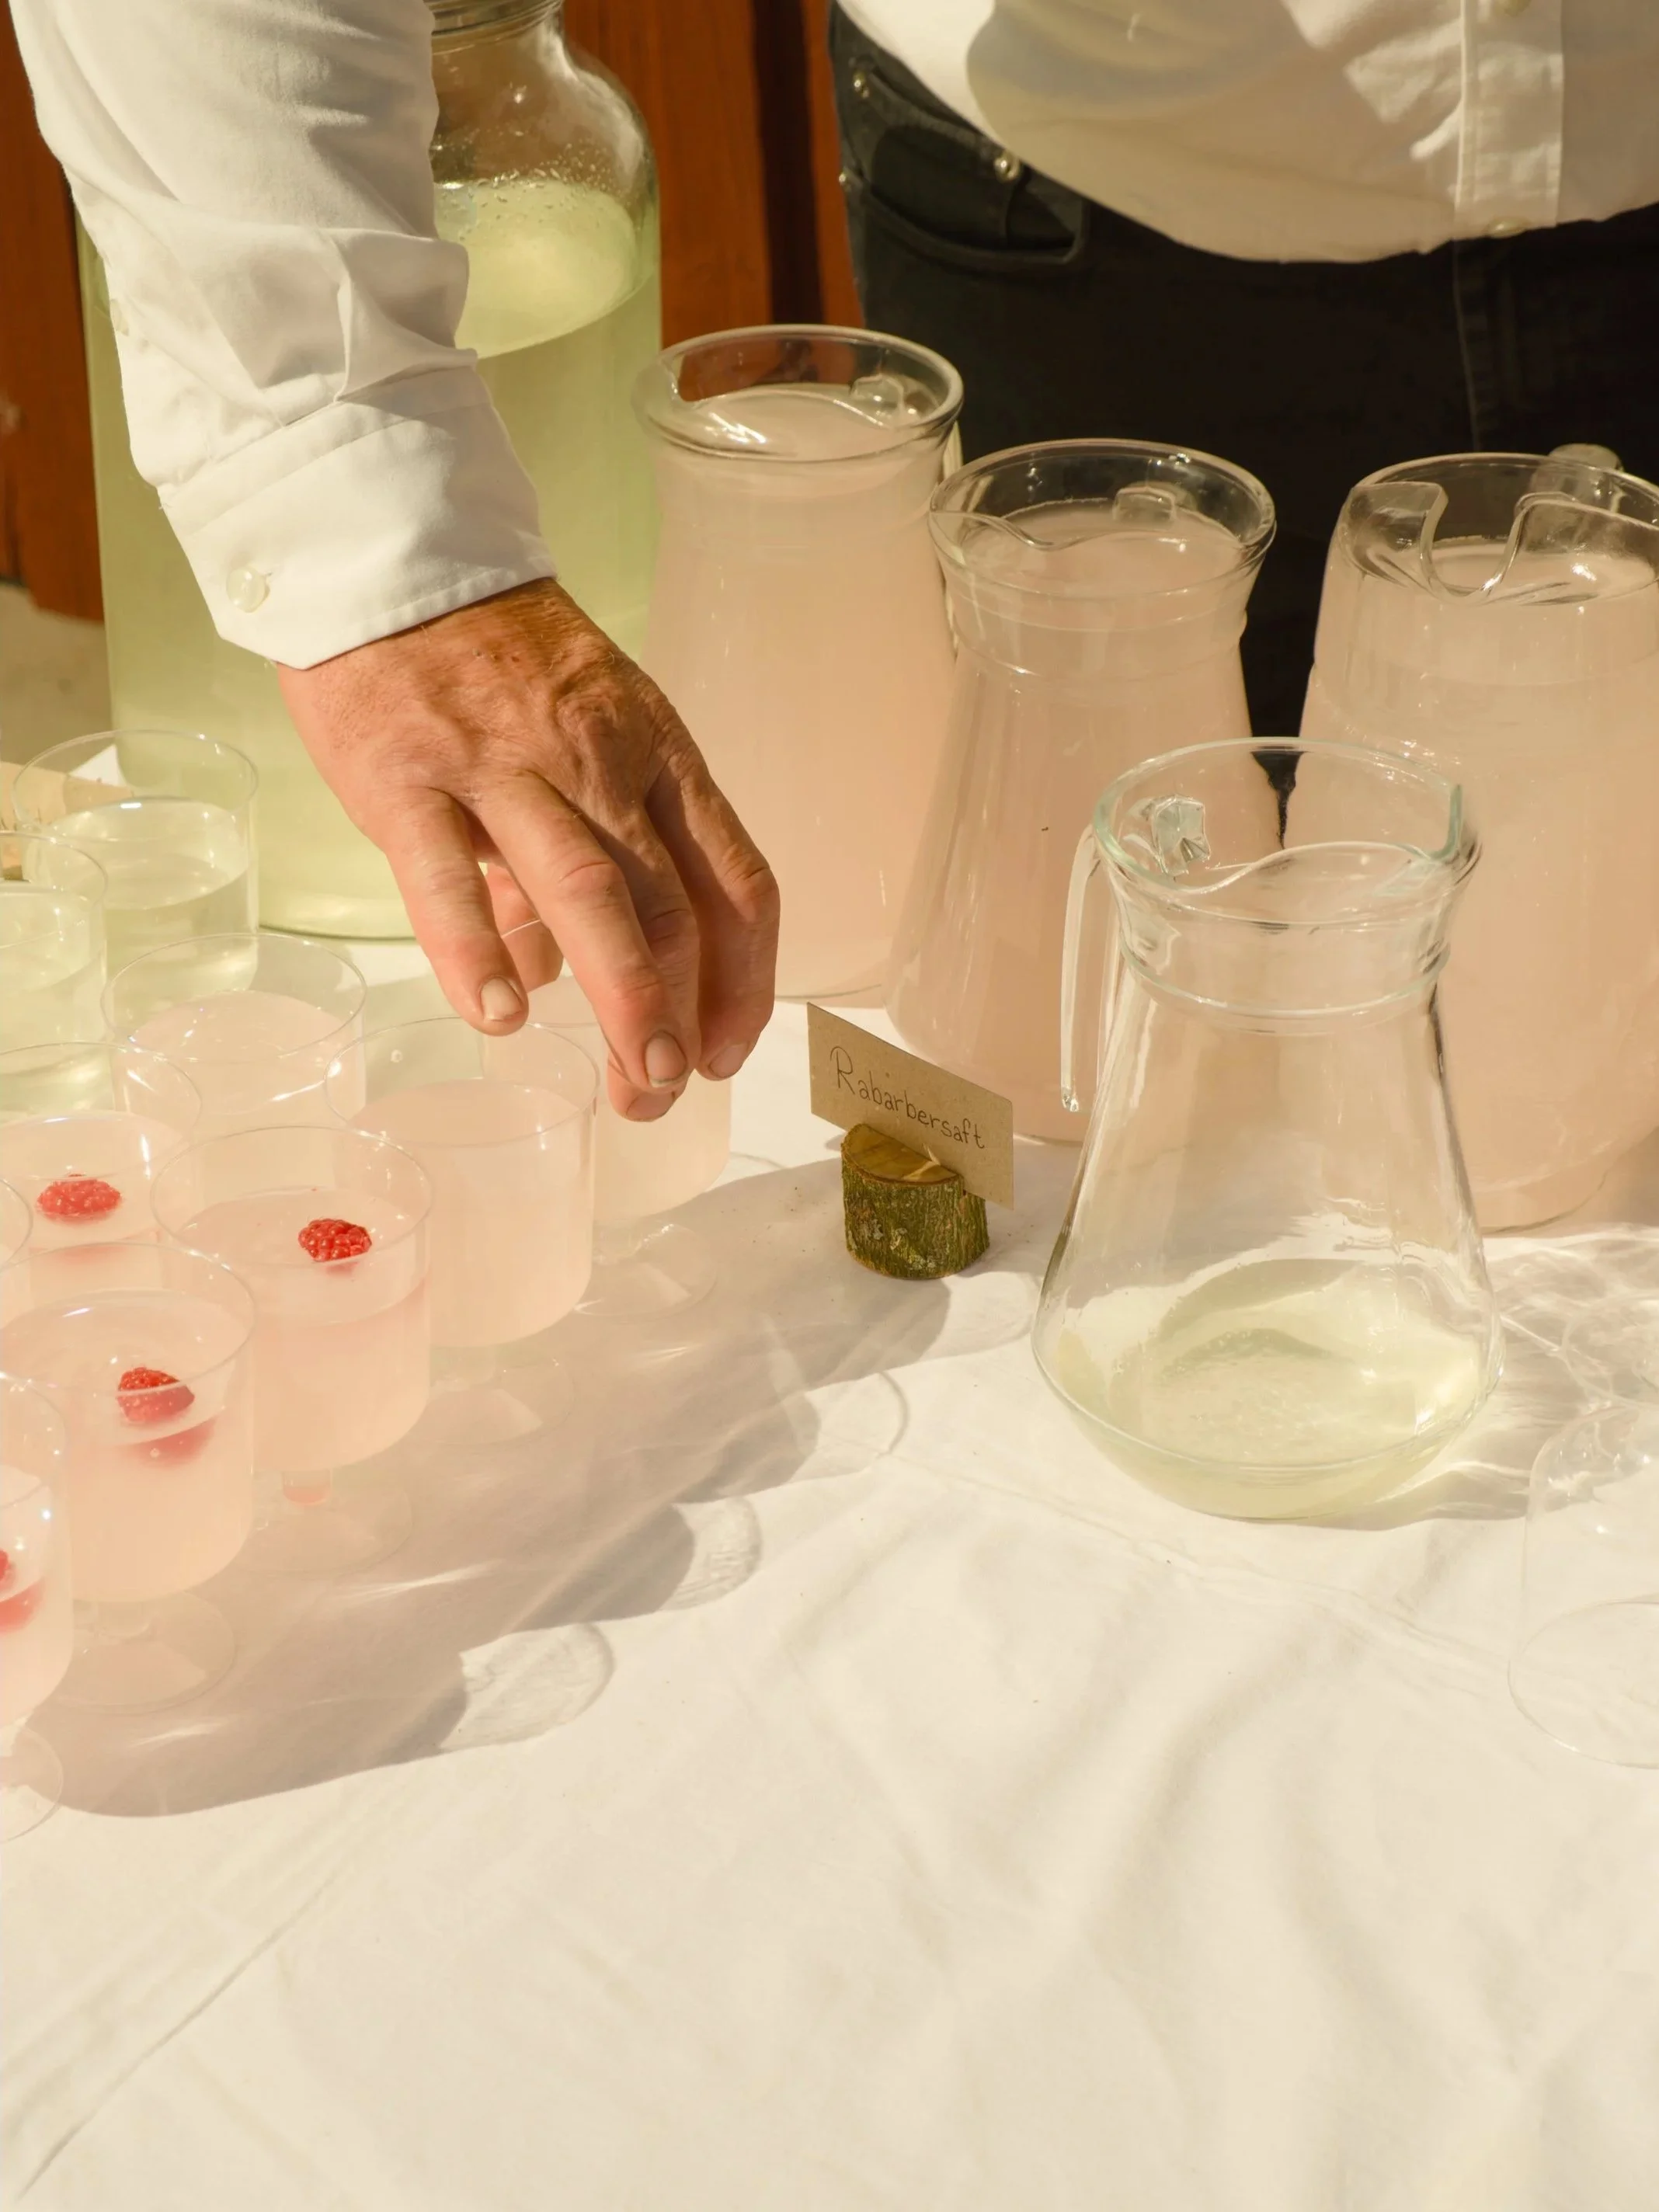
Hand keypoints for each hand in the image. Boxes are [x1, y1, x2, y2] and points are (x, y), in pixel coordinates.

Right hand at [278, 581, 777, 1119]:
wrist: (388, 560)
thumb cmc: (492, 663)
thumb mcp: (581, 735)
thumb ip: (590, 848)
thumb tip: (566, 969)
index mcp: (656, 755)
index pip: (734, 880)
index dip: (746, 977)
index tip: (732, 1047)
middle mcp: (598, 764)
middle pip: (671, 905)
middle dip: (682, 1015)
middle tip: (666, 1091)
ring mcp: (503, 770)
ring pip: (590, 896)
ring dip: (623, 999)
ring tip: (632, 1083)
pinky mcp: (408, 779)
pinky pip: (449, 879)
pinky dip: (477, 954)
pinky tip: (499, 1018)